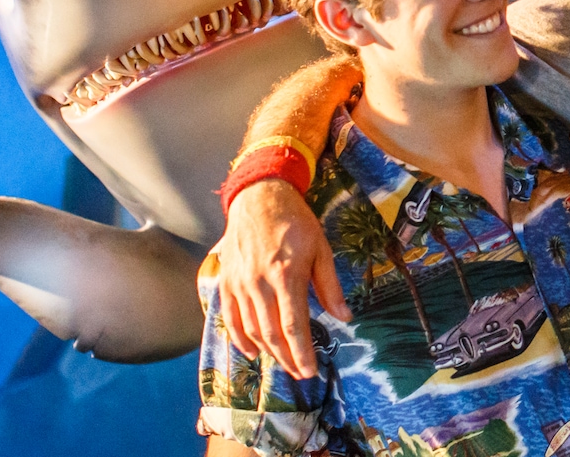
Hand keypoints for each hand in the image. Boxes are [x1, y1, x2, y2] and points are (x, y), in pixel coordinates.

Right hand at [216, 179, 346, 378]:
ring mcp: (238, 284)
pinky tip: (252, 351)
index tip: (310, 370)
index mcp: (285, 275)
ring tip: (283, 364)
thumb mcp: (321, 249)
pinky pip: (229, 318)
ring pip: (250, 330)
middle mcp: (258, 284)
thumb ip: (330, 286)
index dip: (302, 353)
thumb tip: (344, 316)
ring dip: (267, 352)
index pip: (293, 326)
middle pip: (271, 334)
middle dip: (287, 359)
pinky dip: (239, 339)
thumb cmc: (295, 222)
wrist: (259, 197)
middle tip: (300, 373)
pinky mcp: (225, 281)